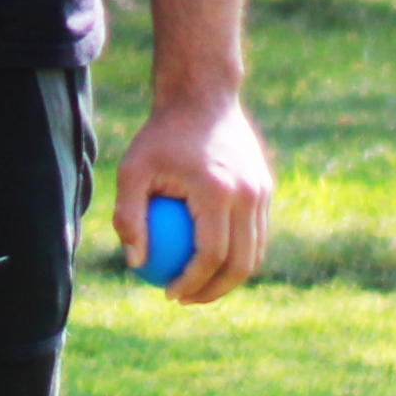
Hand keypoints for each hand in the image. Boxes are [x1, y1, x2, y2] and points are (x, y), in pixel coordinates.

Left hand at [119, 90, 274, 301]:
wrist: (203, 97)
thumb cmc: (161, 136)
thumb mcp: (132, 170)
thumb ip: (129, 216)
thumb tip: (136, 263)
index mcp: (217, 191)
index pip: (210, 254)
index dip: (192, 282)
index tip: (169, 293)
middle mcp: (248, 194)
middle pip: (241, 262)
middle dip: (215, 291)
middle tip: (186, 299)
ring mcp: (262, 192)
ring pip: (255, 251)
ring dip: (230, 277)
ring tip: (199, 287)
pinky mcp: (266, 189)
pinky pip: (256, 233)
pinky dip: (238, 253)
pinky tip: (209, 262)